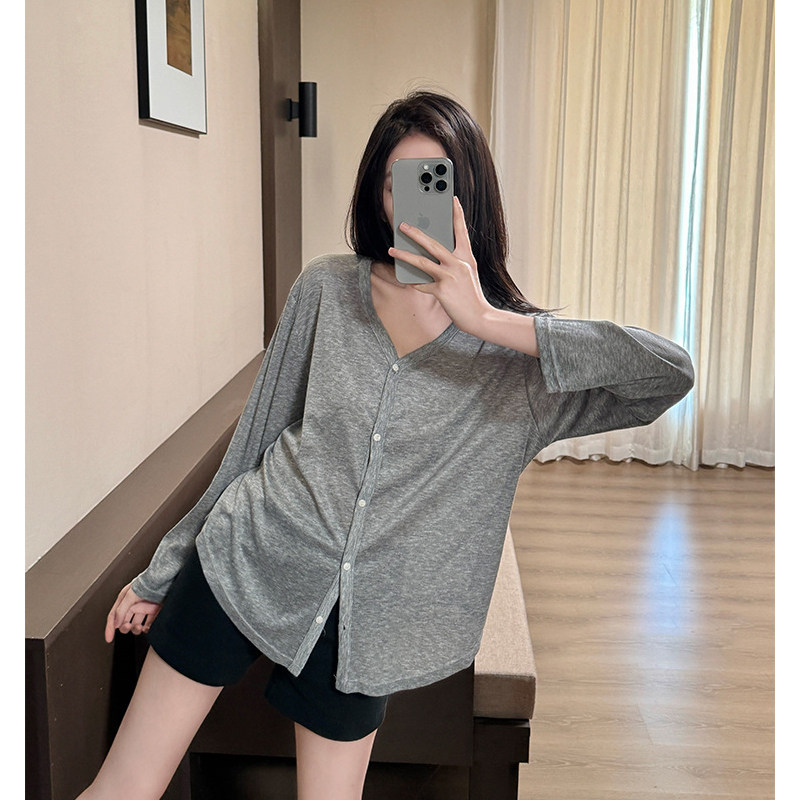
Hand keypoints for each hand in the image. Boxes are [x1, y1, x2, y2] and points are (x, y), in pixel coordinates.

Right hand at [104, 582, 162, 642]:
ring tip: (139, 627)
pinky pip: (148, 624)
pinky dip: (146, 629)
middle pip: (124, 622)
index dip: (110, 628)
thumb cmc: (148, 582)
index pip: (114, 616)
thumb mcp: (130, 595)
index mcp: (125, 599)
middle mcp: (134, 604)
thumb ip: (121, 610)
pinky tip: (146, 628)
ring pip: (136, 624)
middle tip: (128, 627)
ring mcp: (144, 608)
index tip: (109, 639)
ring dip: (136, 629)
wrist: (166, 578)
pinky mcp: (155, 611)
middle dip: (125, 627)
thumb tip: (115, 624)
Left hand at [388, 196, 493, 337]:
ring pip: (422, 262)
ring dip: (404, 255)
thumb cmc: (471, 296)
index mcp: (466, 257)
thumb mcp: (467, 274)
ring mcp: (450, 276)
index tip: (452, 199)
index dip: (457, 214)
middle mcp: (458, 263)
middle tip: (402, 225)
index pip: (461, 231)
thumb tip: (432, 256)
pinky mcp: (442, 290)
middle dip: (415, 233)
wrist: (480, 318)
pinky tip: (407, 280)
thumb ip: (454, 262)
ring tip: (392, 250)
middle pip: (433, 243)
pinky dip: (414, 283)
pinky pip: (422, 285)